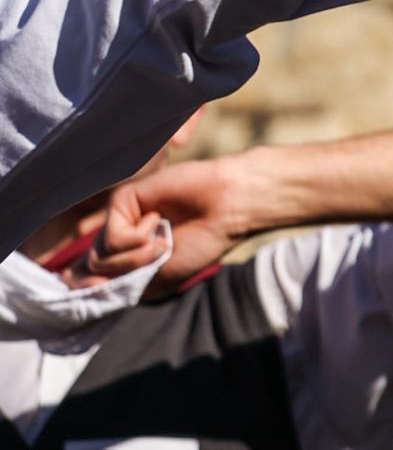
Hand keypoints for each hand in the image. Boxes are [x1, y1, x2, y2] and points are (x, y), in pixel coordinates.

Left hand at [82, 157, 241, 293]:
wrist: (223, 210)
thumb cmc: (198, 245)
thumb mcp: (155, 280)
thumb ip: (116, 285)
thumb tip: (70, 281)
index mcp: (126, 260)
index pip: (89, 280)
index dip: (94, 290)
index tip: (116, 291)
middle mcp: (118, 239)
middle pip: (92, 272)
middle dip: (127, 274)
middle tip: (158, 260)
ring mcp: (119, 219)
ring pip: (100, 256)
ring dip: (136, 257)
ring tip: (163, 241)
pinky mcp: (122, 200)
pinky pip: (112, 236)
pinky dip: (138, 238)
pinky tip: (158, 220)